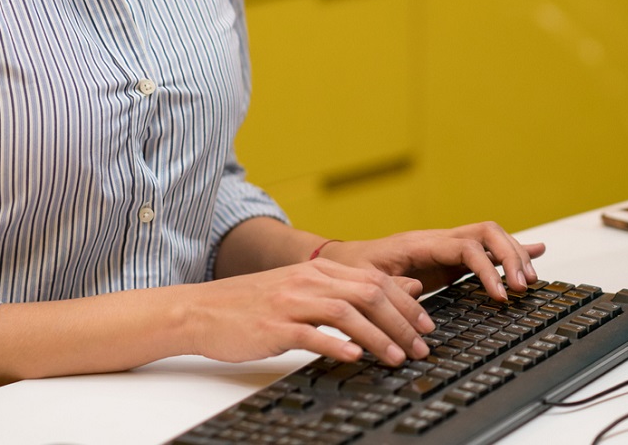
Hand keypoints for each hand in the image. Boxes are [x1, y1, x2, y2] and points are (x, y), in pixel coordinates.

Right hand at [185, 257, 435, 366]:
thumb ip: (350, 288)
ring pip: (346, 313)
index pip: (376, 280)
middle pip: (368, 294)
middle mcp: (308, 281)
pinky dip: (336, 345)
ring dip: (378, 337)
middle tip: (421, 347)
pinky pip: (310, 334)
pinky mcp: (273, 327)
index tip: (427, 327)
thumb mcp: (304, 289)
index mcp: (319, 270)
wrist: (200, 310)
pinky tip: (354, 358)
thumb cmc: (253, 305)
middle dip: (401, 322)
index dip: (407, 304)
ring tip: (397, 358)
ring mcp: (291, 302)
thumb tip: (402, 290)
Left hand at [321, 222, 546, 301]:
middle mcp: (438, 239)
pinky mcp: (450, 258)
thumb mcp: (366, 283)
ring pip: (491, 237)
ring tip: (530, 280)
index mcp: (421, 243)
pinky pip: (485, 249)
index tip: (501, 297)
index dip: (489, 269)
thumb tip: (418, 289)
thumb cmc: (354, 272)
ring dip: (515, 254)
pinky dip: (511, 250)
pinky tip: (536, 251)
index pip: (468, 247)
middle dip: (511, 256)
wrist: (344, 261)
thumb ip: (391, 286)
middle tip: (522, 287)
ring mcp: (446, 246)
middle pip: (487, 232)